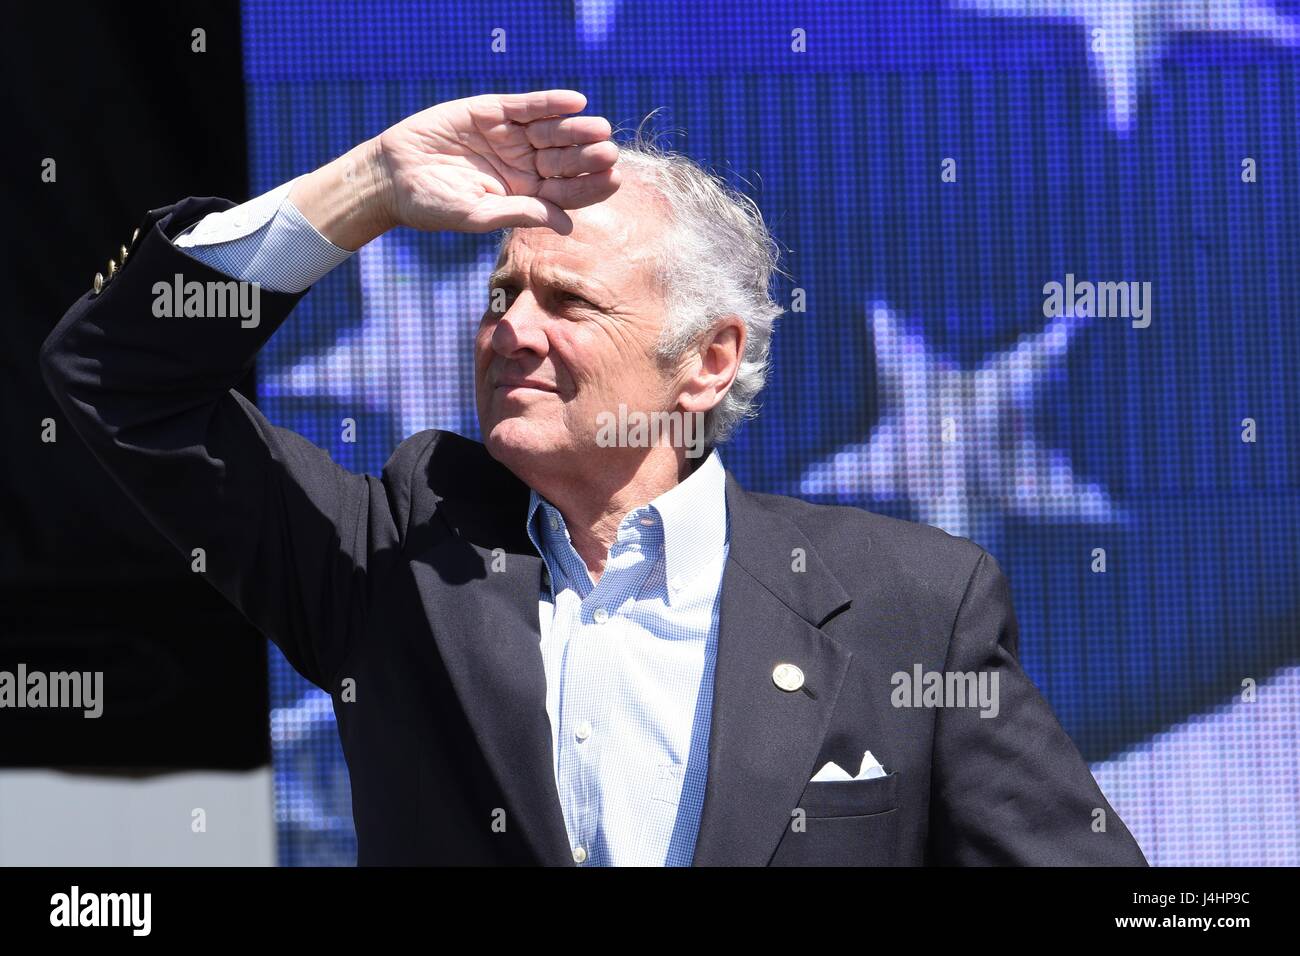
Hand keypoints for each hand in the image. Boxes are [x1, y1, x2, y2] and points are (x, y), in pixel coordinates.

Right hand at [377, 89, 619, 235]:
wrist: (393, 176)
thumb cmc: (434, 205)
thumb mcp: (478, 215)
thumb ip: (519, 214)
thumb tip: (566, 225)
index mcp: (526, 197)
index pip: (566, 193)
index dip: (590, 186)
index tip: (614, 180)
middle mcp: (524, 166)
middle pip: (565, 161)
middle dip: (588, 156)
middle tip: (610, 151)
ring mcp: (511, 138)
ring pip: (552, 132)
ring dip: (577, 130)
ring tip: (600, 128)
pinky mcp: (494, 112)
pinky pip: (528, 106)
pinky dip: (550, 103)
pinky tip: (575, 102)